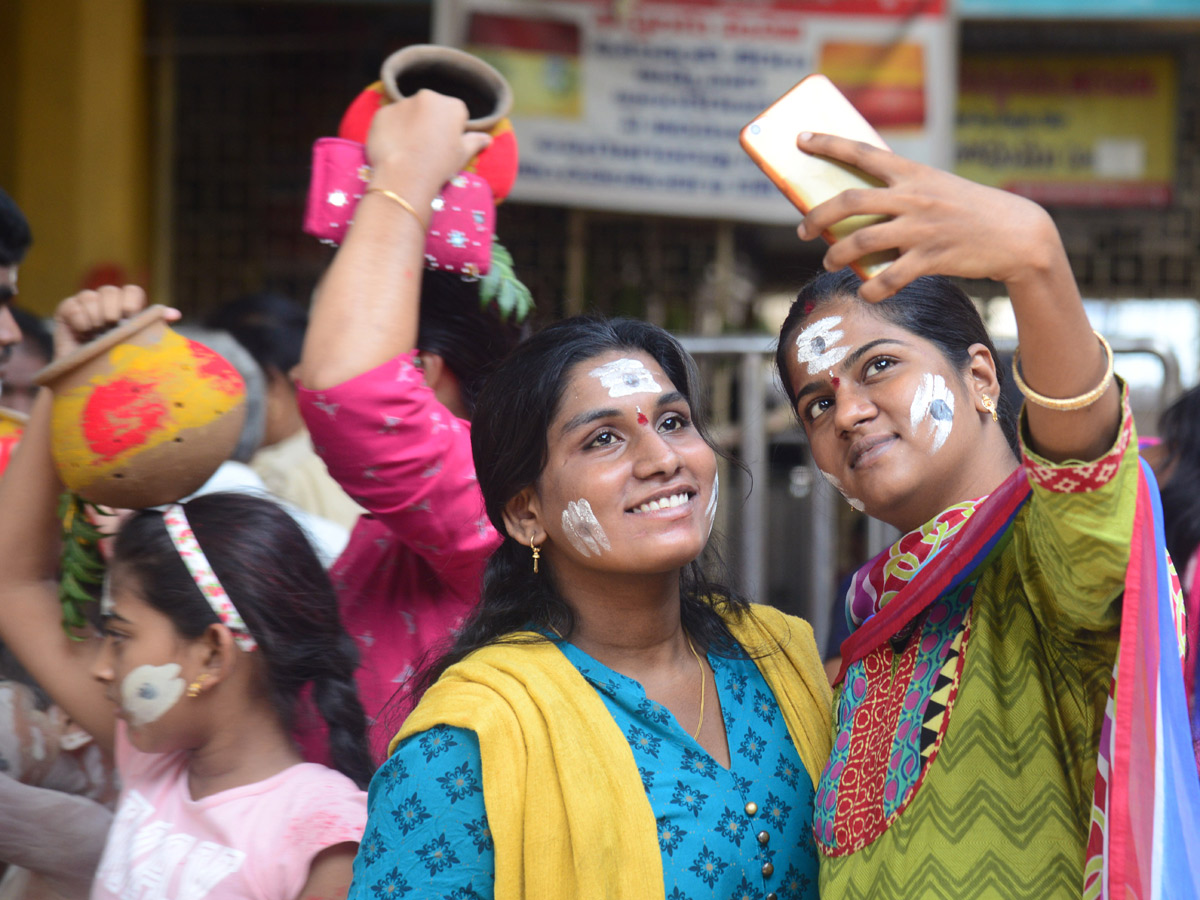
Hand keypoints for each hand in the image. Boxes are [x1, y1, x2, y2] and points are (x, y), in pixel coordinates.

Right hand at [51, 286, 179, 359]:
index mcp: (126, 309)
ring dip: (95, 317)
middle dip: (112, 310)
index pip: (132, 291)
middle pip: (110, 290)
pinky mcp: (66, 311)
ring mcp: (85, 305)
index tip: (130, 317)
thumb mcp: (138, 347)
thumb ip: (155, 329)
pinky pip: (72, 305)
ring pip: (90, 296)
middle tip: (111, 328)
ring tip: (97, 335)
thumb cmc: (117, 364)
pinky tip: (83, 333)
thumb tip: (176, 314)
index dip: (131, 302)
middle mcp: (106, 303)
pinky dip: (79, 319)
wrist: (87, 382)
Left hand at [365, 90, 492, 201]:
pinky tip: (395, 148)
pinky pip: (390, 119)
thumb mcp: (462, 155)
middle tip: (427, 147)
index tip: (446, 146)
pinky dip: (392, 130)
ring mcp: (401, 103)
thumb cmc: (439, 166)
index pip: (455, 113)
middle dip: (430, 122)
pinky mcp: (381, 113)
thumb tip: (487, 139)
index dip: (452, 130)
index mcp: (451, 105)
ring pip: (409, 112)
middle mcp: (427, 96)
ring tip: (409, 149)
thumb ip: (474, 142)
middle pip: (431, 108)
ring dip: (410, 125)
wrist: (405, 176)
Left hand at [795, 133, 1062, 301]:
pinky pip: (889, 278)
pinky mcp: (932, 258)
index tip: (800, 138)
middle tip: (801, 230)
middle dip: (817, 217)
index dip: (828, 144)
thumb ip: (901, 193)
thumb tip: (857, 210)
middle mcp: (913, 197)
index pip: (862, 152)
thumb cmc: (970, 211)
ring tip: (828, 262)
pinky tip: (867, 293)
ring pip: (861, 242)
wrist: (1017, 234)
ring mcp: (921, 228)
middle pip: (849, 203)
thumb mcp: (937, 188)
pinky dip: (872, 289)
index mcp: (913, 173)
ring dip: (835, 256)